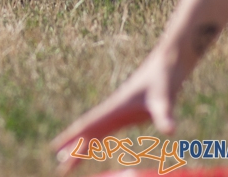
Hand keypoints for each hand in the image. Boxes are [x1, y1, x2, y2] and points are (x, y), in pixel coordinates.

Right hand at [52, 45, 185, 174]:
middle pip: (89, 131)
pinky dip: (97, 139)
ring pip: (97, 130)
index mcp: (117, 107)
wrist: (169, 62)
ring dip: (83, 144)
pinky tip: (94, 145)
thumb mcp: (165, 98)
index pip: (90, 125)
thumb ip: (164, 115)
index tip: (56, 149)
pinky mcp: (130, 112)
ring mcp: (121, 111)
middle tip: (59, 165)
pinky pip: (108, 129)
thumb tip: (170, 131)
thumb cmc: (165, 77)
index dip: (73, 138)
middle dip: (74, 147)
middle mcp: (115, 109)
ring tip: (69, 157)